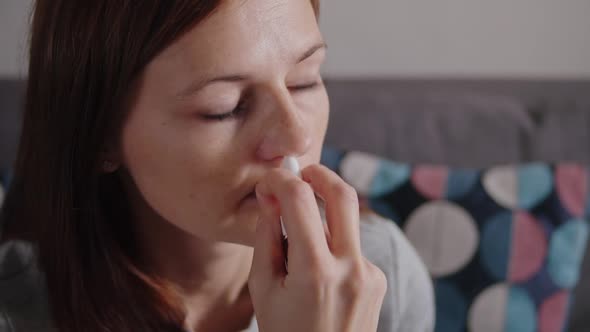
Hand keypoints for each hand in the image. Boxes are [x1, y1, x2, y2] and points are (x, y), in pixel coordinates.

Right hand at [248, 164, 386, 331]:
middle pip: (344, 195)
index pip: (300, 200)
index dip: (281, 180)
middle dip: (320, 174)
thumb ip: (267, 238)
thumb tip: (273, 197)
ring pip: (348, 222)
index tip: (269, 180)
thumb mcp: (262, 289)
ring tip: (301, 241)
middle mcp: (351, 268)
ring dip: (324, 216)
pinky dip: (333, 246)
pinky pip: (352, 247)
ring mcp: (370, 274)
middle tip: (301, 172)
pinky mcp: (378, 279)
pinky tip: (320, 273)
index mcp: (315, 273)